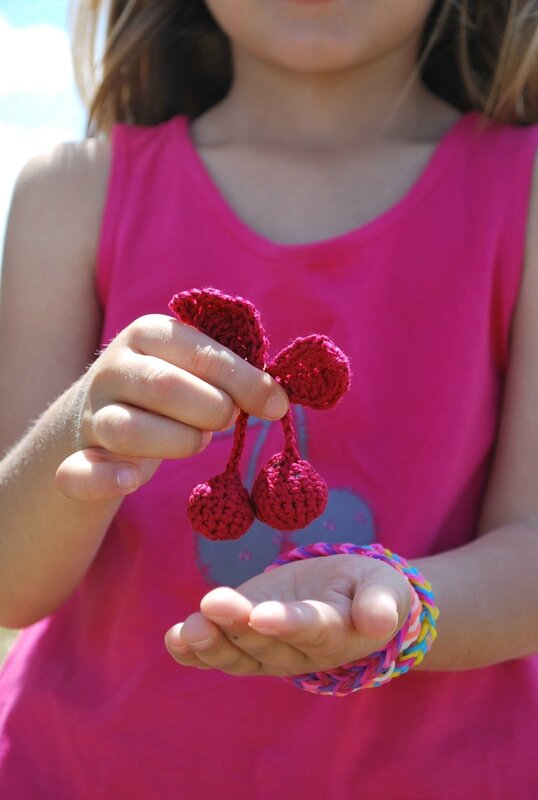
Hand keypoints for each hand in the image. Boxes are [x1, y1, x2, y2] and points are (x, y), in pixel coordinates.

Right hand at [54, 314, 288, 501]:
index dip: (244, 380)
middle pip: (164, 387)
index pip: (200, 353)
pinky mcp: (77, 456)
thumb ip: (231, 375)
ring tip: (197, 441)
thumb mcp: (195, 368)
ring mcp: (93, 413)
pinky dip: (105, 478)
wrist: (100, 413)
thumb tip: (277, 400)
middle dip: (211, 409)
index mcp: (149, 334)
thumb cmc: (169, 389)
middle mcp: (114, 368)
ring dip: (177, 442)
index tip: (277, 406)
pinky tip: (132, 479)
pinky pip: (80, 471)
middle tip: (228, 420)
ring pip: (129, 429)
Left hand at [165, 554, 411, 676]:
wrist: (351, 600)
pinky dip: (194, 653)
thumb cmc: (370, 589)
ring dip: (210, 643)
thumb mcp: (385, 587)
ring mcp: (269, 651)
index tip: (261, 614)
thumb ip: (381, 603)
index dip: (286, 623)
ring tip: (187, 628)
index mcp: (337, 632)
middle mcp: (300, 651)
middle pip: (266, 642)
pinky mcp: (246, 641)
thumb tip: (378, 622)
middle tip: (211, 604)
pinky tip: (174, 640)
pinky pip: (220, 654)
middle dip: (236, 624)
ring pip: (238, 655)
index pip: (311, 628)